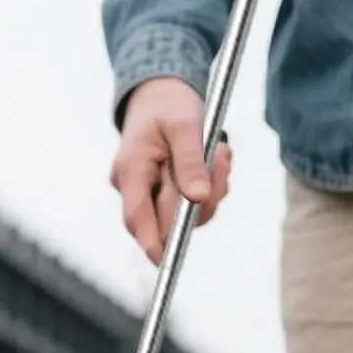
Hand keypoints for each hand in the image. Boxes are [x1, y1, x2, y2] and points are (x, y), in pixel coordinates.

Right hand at [110, 76, 232, 264]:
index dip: (151, 240)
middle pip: (163, 219)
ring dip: (209, 192)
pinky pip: (186, 205)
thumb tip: (197, 199)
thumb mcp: (185, 124)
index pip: (137, 215)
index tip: (164, 260)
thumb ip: (191, 162)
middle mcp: (132, 186)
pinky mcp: (160, 192)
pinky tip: (214, 160)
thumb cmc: (169, 105)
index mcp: (130, 169)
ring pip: (179, 215)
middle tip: (222, 159)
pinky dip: (207, 188)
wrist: (160, 92)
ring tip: (220, 154)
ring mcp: (145, 192)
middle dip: (199, 200)